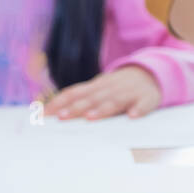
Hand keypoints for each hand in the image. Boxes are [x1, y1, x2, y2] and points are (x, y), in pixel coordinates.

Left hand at [43, 66, 162, 119]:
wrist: (150, 74)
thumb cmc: (116, 88)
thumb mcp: (98, 89)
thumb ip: (79, 99)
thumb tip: (52, 112)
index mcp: (95, 86)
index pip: (74, 93)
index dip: (59, 102)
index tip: (43, 114)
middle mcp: (109, 88)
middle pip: (91, 98)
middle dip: (76, 108)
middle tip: (61, 118)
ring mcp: (128, 92)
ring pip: (114, 101)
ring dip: (102, 109)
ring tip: (90, 118)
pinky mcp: (147, 98)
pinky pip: (143, 104)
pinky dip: (138, 109)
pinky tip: (133, 116)